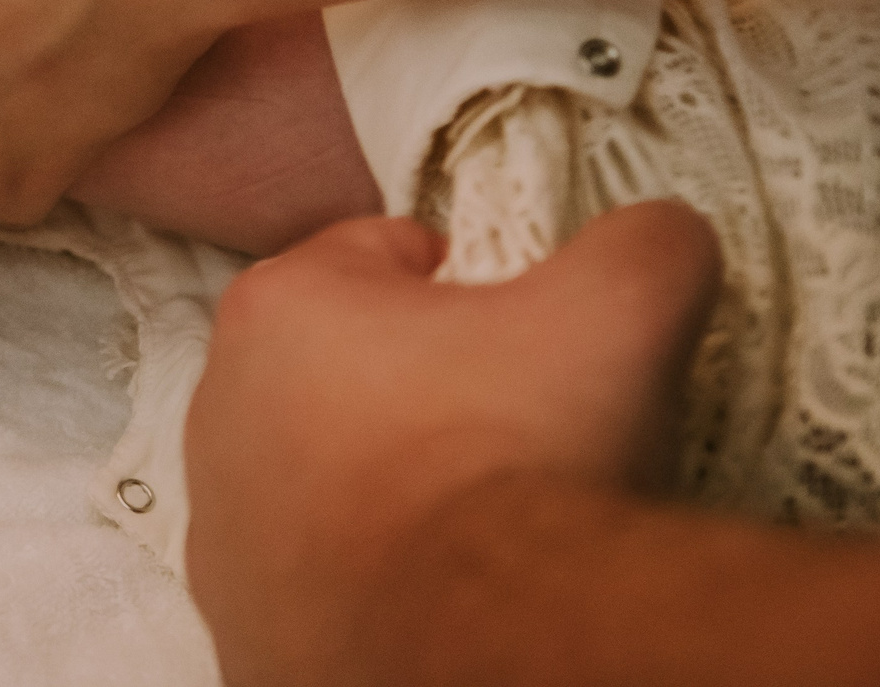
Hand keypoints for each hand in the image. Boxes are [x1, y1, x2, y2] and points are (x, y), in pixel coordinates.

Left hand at [183, 203, 721, 685]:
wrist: (486, 648)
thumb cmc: (520, 458)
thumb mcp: (619, 308)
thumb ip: (639, 242)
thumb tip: (659, 233)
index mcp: (279, 306)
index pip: (383, 254)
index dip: (469, 281)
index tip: (521, 330)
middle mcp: (221, 410)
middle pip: (341, 363)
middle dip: (415, 380)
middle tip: (505, 421)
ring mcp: (220, 528)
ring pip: (320, 471)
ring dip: (384, 479)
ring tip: (473, 516)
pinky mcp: (239, 624)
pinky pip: (312, 575)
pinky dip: (363, 573)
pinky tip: (433, 587)